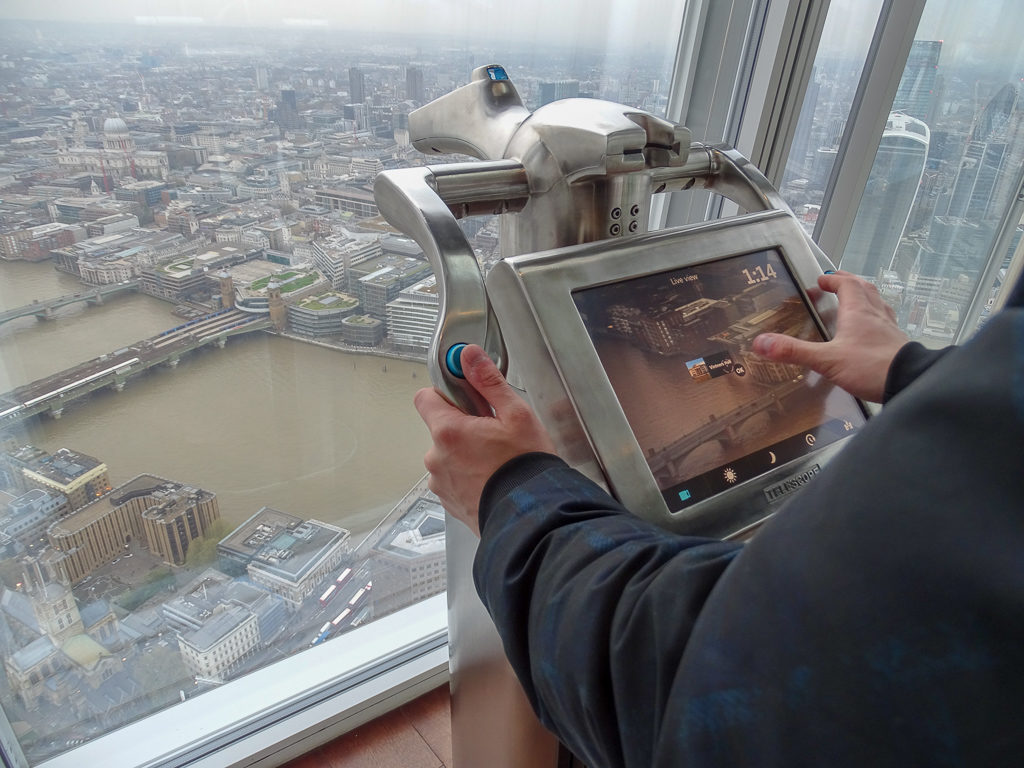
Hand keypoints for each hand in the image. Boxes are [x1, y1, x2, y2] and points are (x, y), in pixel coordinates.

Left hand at [413, 345, 555, 535]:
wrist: (531, 518)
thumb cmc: (526, 468)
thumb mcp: (516, 415)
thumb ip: (488, 382)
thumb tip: (468, 356)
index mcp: (448, 431)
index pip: (425, 397)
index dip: (445, 393)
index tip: (465, 396)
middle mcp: (437, 458)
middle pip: (441, 428)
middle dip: (464, 427)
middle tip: (494, 434)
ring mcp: (441, 483)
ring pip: (448, 455)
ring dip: (466, 454)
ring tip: (497, 461)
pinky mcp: (450, 502)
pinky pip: (455, 479)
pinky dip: (470, 476)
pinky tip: (493, 479)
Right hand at [752, 271, 908, 402]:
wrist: (909, 382)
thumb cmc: (871, 367)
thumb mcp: (826, 360)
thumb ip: (794, 351)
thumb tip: (762, 343)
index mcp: (858, 311)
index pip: (846, 284)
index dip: (834, 279)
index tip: (822, 280)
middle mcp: (876, 315)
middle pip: (865, 289)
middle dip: (850, 283)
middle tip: (839, 282)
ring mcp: (889, 329)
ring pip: (878, 303)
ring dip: (866, 297)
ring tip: (857, 299)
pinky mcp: (898, 344)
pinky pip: (886, 323)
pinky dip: (877, 318)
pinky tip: (873, 330)